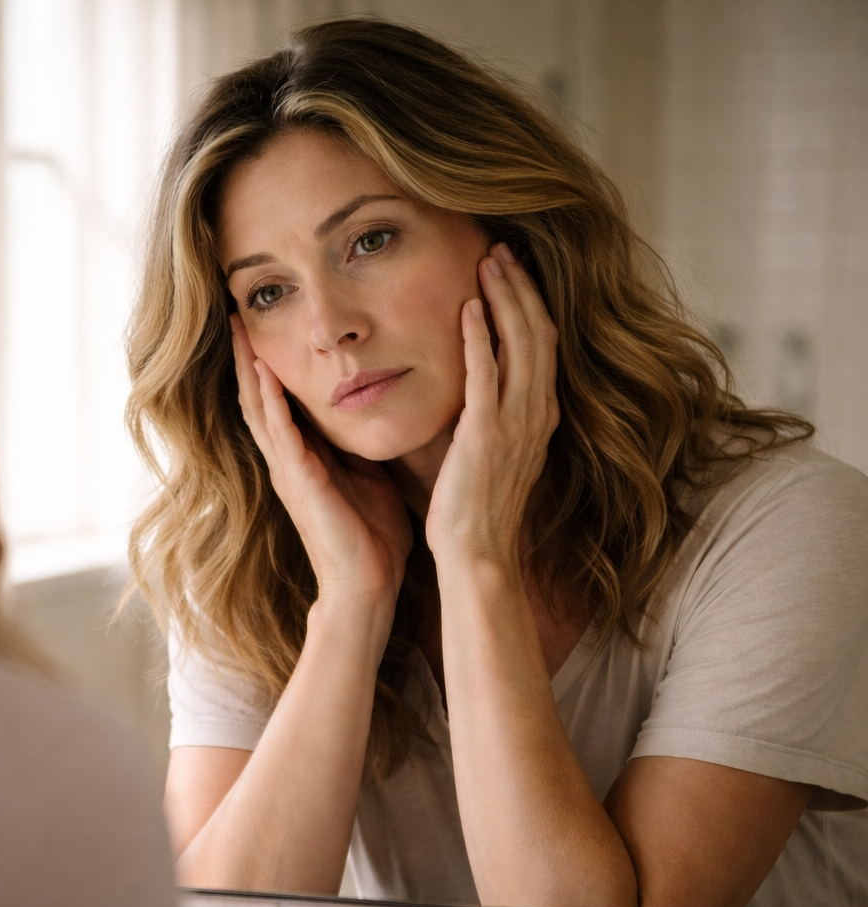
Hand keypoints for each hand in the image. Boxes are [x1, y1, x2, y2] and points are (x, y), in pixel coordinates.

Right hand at [231, 315, 411, 606]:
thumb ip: (359, 446)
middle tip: (236, 310)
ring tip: (239, 327)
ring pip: (259, 408)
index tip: (263, 323)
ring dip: (250, 367)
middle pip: (258, 396)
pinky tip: (265, 372)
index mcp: (305, 458)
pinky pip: (280, 435)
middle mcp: (288, 460)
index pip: (279, 400)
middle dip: (248, 354)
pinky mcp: (299, 483)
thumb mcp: (369, 476)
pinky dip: (270, 401)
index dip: (268, 362)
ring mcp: (288, 471)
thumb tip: (374, 413)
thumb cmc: (372, 536)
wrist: (368, 585)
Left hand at [425, 243, 558, 565]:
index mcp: (540, 417)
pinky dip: (480, 337)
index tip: (511, 271)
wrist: (478, 553)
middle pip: (538, 333)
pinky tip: (468, 306)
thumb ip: (488, 415)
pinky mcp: (486, 435)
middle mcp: (538, 414)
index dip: (529, 304)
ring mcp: (516, 424)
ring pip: (521, 344)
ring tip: (488, 260)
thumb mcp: (492, 453)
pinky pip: (486, 375)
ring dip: (506, 298)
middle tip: (500, 249)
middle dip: (521, 287)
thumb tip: (467, 384)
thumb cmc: (477, 508)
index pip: (543, 345)